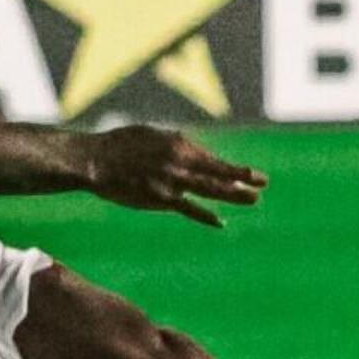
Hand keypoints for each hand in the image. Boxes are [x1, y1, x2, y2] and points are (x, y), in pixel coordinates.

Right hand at [82, 125, 267, 226]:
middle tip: (264, 182)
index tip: (245, 172)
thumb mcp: (150, 135)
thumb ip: (170, 142)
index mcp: (178, 143)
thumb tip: (183, 143)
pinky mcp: (161, 198)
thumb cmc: (118, 146)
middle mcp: (181, 161)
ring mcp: (173, 181)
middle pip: (218, 171)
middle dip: (243, 177)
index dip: (229, 167)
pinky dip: (206, 216)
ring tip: (255, 199)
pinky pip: (189, 209)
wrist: (94, 161)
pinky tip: (221, 222)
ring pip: (211, 189)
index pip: (210, 158)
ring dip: (234, 195)